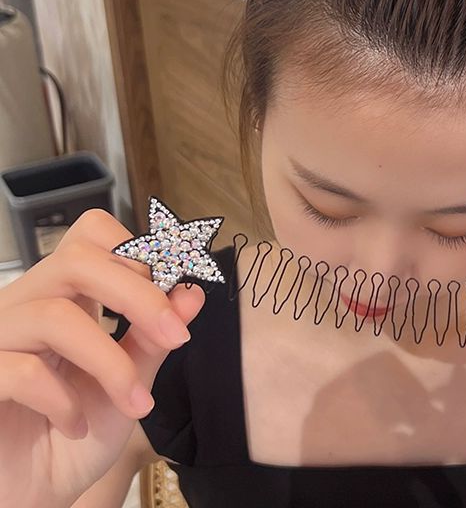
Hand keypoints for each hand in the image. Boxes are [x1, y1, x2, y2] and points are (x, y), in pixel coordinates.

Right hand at [0, 208, 206, 506]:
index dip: (141, 251)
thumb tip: (192, 293)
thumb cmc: (77, 433)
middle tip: (177, 336)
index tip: (180, 288)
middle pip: (77, 258)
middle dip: (138, 294)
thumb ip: (155, 338)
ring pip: (54, 316)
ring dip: (110, 363)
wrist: (30, 495)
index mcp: (65, 294)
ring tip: (136, 405)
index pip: (94, 234)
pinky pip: (22, 370)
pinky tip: (75, 425)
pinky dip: (63, 401)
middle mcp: (26, 305)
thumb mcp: (128, 384)